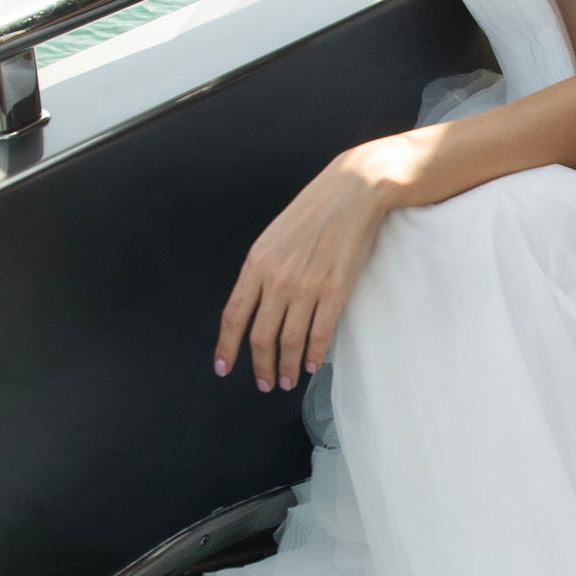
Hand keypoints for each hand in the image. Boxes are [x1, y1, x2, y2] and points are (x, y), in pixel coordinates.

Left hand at [216, 145, 398, 390]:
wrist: (351, 192)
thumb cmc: (312, 211)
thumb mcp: (273, 237)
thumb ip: (262, 271)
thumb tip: (256, 305)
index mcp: (256, 263)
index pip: (234, 315)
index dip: (227, 346)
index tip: (223, 367)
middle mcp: (277, 279)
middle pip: (261, 337)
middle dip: (260, 367)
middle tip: (264, 383)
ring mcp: (307, 287)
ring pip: (290, 341)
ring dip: (287, 368)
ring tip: (287, 381)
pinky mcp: (335, 291)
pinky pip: (320, 334)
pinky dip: (314, 356)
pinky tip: (312, 366)